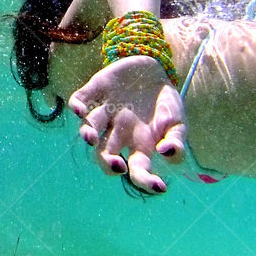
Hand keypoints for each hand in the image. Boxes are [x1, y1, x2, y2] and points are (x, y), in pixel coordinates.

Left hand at [68, 56, 186, 193]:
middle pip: (104, 154)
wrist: (155, 69)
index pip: (137, 169)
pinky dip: (76, 105)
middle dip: (106, 163)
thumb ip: (176, 141)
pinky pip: (80, 99)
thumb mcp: (178, 122)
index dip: (146, 180)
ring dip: (87, 133)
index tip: (159, 186)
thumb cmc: (165, 103)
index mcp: (138, 144)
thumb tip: (166, 153)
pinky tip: (79, 110)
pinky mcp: (96, 89)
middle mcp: (117, 131)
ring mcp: (105, 111)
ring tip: (90, 138)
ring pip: (88, 127)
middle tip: (118, 165)